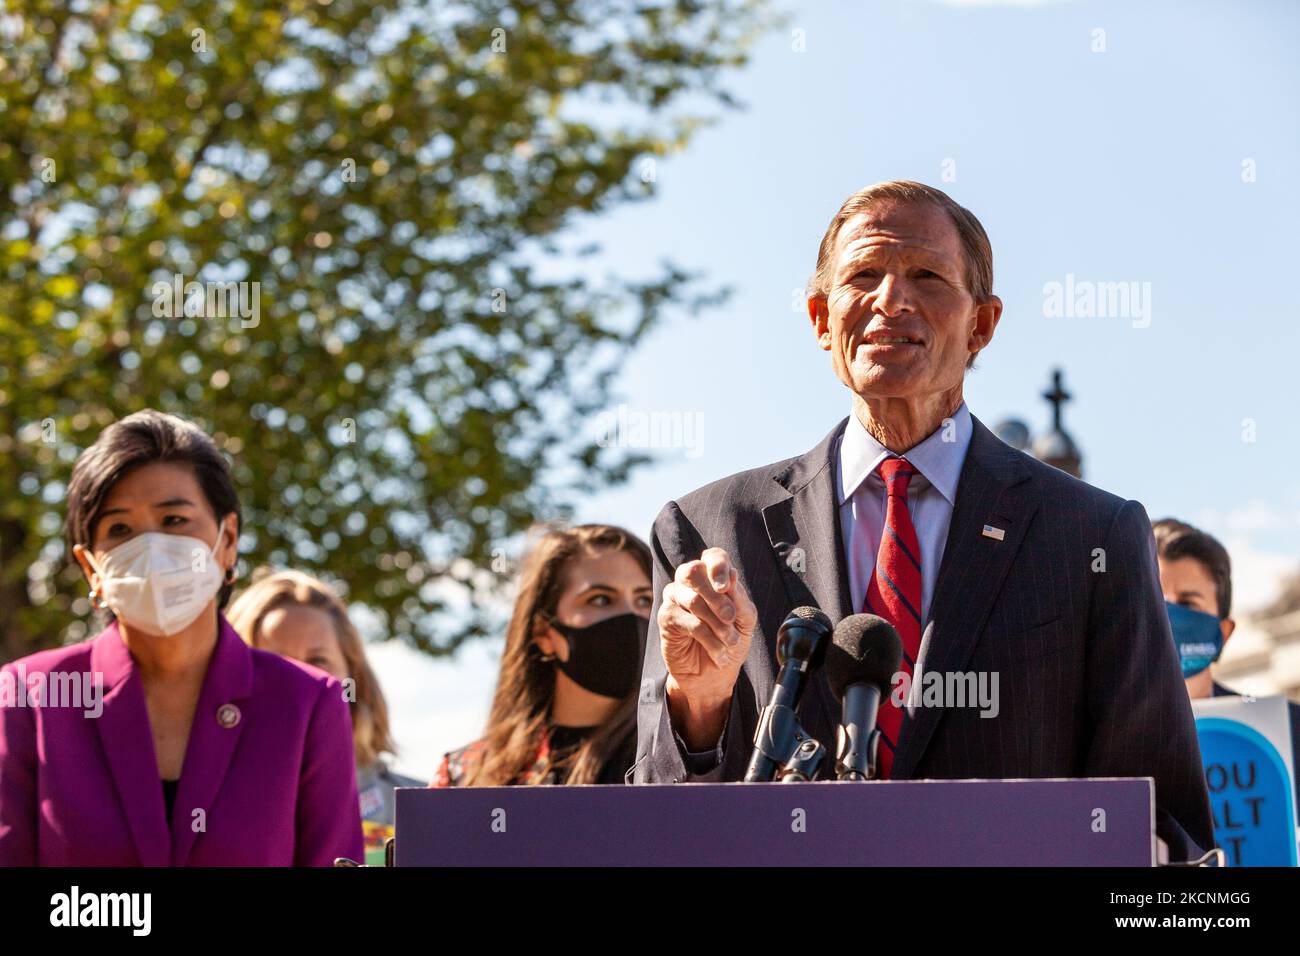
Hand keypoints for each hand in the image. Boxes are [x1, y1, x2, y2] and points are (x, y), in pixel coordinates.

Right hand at [658, 547, 756, 749]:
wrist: (715, 675)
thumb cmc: (731, 642)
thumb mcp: (746, 622)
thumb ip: (740, 600)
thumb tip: (732, 576)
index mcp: (713, 577)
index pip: (713, 557)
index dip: (718, 566)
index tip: (727, 586)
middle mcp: (691, 582)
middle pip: (693, 571)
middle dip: (715, 595)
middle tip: (730, 617)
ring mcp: (675, 598)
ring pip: (692, 599)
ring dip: (716, 623)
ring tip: (730, 641)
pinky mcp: (666, 618)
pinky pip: (686, 621)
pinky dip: (707, 637)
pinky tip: (718, 651)